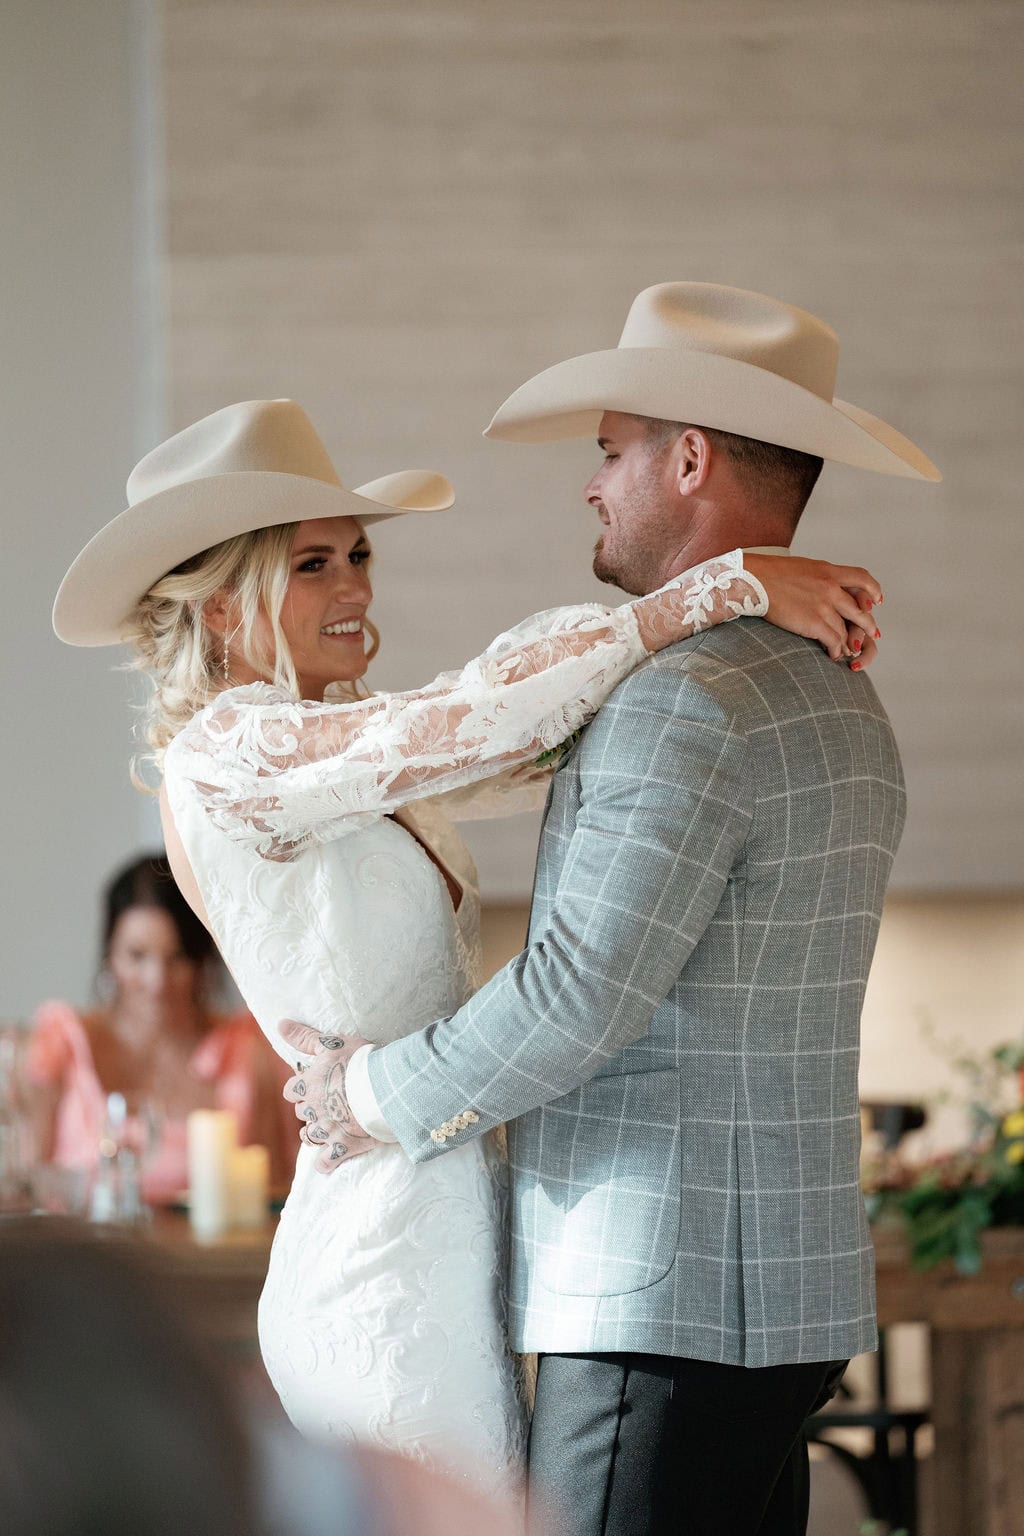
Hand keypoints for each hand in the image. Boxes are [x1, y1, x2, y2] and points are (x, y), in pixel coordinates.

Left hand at [279, 1019, 377, 1174]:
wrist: (386, 1086)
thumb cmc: (360, 1061)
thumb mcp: (331, 1043)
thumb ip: (304, 1037)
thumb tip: (280, 1024)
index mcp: (307, 1086)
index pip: (291, 1090)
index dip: (302, 1088)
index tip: (316, 1084)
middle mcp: (312, 1110)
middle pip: (302, 1113)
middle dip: (313, 1108)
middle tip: (332, 1101)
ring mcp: (326, 1131)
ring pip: (309, 1137)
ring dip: (316, 1133)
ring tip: (331, 1126)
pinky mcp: (342, 1147)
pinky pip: (324, 1163)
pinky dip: (325, 1162)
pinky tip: (331, 1157)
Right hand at [745, 555, 882, 662]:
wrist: (755, 580)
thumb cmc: (770, 574)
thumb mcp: (802, 568)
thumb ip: (818, 577)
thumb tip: (821, 585)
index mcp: (829, 571)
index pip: (862, 578)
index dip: (873, 590)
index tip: (876, 602)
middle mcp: (832, 588)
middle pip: (860, 610)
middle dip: (867, 625)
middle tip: (872, 634)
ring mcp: (824, 606)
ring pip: (846, 630)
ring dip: (848, 643)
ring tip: (847, 650)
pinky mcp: (815, 623)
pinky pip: (834, 641)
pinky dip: (836, 650)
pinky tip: (833, 654)